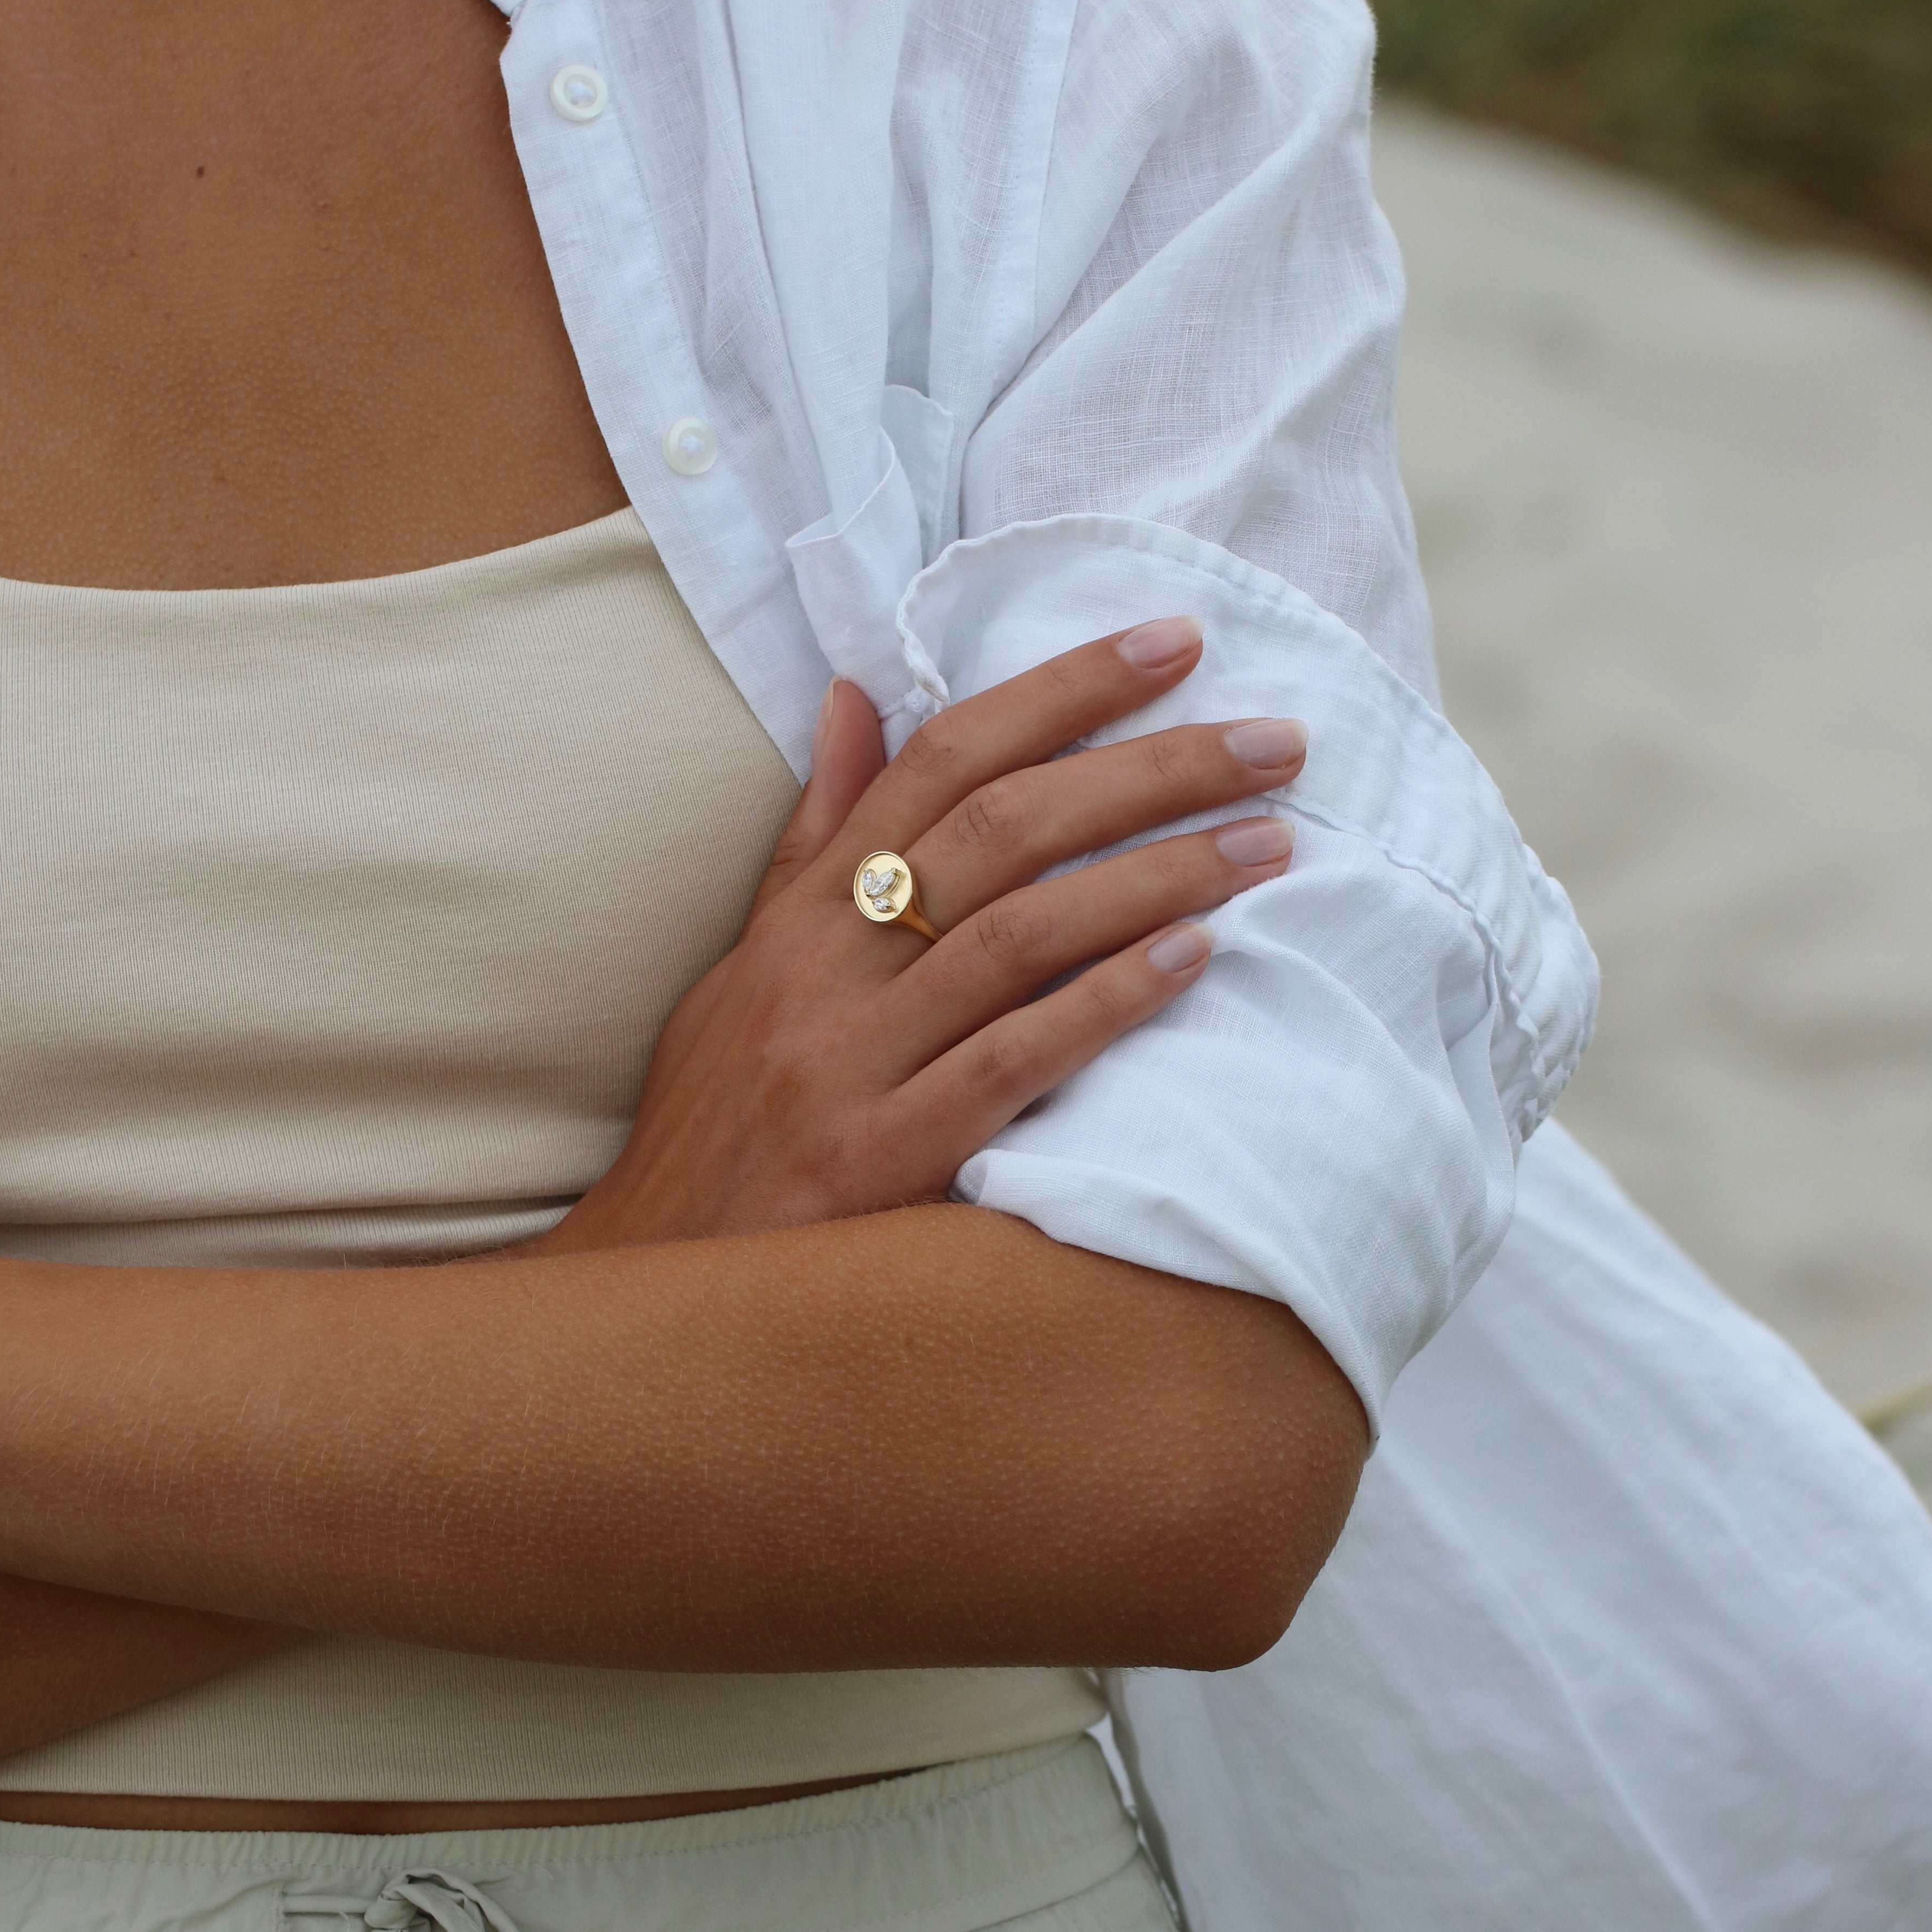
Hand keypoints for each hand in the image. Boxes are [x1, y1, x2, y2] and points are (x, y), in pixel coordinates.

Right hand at [547, 616, 1305, 1251]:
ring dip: (1160, 875)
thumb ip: (814, 840)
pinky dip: (1108, 1001)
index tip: (1172, 642)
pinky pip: (1012, 1061)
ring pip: (1021, 933)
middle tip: (1273, 739)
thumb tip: (857, 698)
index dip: (1061, 689)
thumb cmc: (718, 1124)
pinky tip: (1198, 957)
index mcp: (804, 914)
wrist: (658, 1289)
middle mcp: (826, 970)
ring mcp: (853, 1065)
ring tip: (1270, 841)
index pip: (941, 758)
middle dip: (1147, 769)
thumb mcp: (746, 966)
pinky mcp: (886, 1161)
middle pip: (1003, 829)